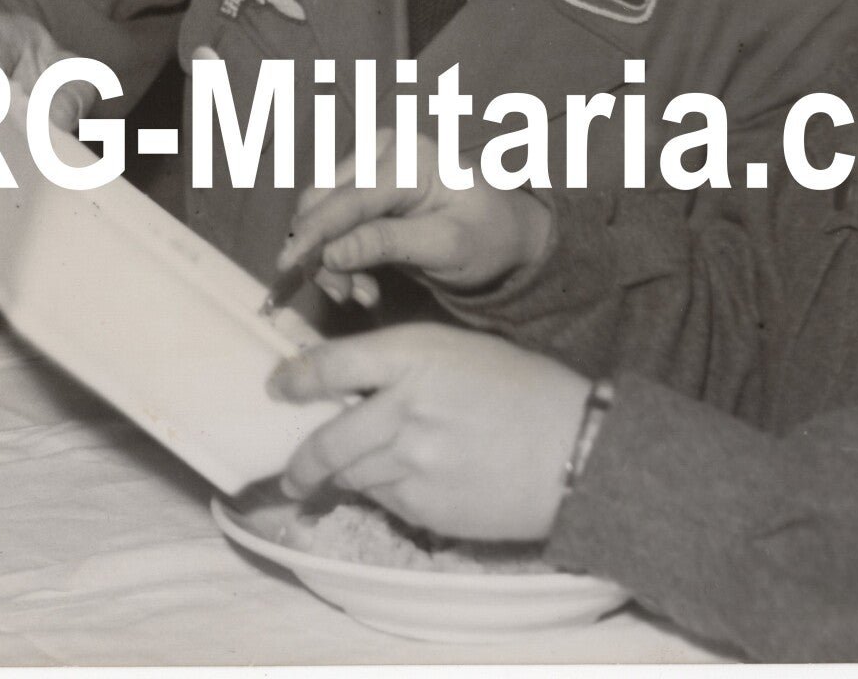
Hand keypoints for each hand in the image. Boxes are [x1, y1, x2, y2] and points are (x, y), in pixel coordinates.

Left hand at [270, 323, 589, 541]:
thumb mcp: (463, 352)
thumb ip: (404, 366)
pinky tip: (412, 486)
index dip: (296, 379)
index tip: (279, 389)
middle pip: (328, 439)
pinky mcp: (424, 505)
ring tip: (351, 482)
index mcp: (416, 355)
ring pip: (352, 474)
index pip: (332, 365)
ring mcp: (412, 461)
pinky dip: (386, 495)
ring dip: (346, 477)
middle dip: (301, 462)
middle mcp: (404, 407)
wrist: (577, 449)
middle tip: (292, 472)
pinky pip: (384, 501)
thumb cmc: (524, 390)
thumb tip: (349, 389)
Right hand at [278, 128, 553, 307]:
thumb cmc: (488, 237)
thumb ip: (387, 244)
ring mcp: (371, 166)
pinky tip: (364, 284)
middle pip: (324, 203)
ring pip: (320, 215)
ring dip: (330, 261)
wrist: (508, 234)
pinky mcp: (363, 189)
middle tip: (348, 296)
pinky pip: (330, 223)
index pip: (349, 198)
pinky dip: (338, 258)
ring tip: (363, 294)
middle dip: (325, 254)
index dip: (313, 233)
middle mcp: (383, 151)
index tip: (284, 265)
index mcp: (411, 156)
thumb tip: (328, 253)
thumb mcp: (446, 247)